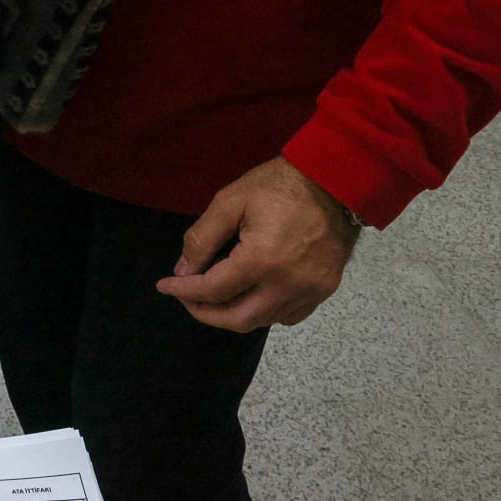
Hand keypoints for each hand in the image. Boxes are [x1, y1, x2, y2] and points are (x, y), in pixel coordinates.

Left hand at [154, 157, 359, 332]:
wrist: (335, 178)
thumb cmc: (280, 185)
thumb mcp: (230, 201)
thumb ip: (202, 239)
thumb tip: (184, 271)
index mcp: (262, 260)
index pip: (213, 290)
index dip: (184, 291)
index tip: (166, 286)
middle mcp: (287, 284)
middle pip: (237, 319)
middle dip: (205, 313)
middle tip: (187, 297)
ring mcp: (310, 290)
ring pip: (263, 321)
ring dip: (233, 314)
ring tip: (215, 295)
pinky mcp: (325, 289)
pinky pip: (288, 315)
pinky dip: (264, 312)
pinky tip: (251, 295)